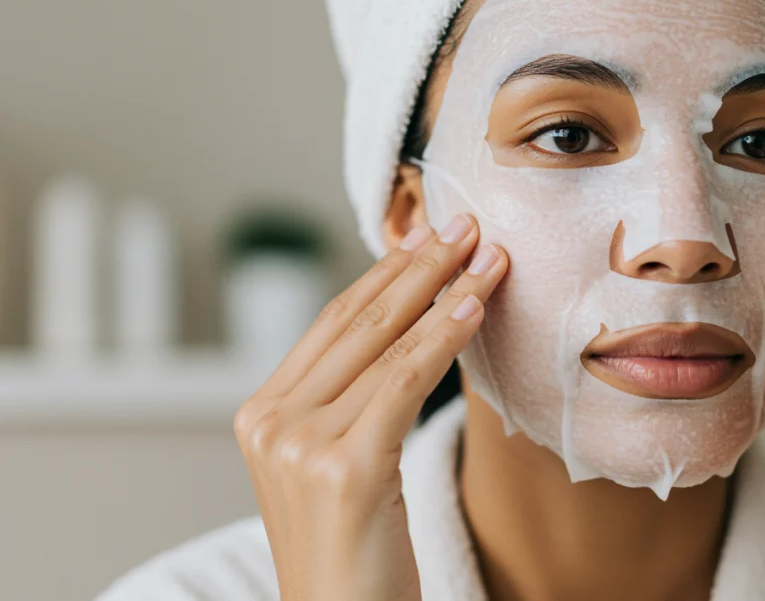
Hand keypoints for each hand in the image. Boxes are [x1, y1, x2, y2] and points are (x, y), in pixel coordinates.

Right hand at [232, 214, 507, 600]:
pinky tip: (475, 305)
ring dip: (444, 289)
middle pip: (357, 322)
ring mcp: (299, 442)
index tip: (427, 237)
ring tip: (488, 254)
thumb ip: (354, 402)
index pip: (331, 325)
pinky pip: (406, 380)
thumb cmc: (353, 553)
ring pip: (386, 344)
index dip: (384, 275)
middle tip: (466, 225)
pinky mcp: (343, 466)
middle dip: (418, 266)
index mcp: (262, 414)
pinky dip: (444, 336)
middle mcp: (270, 421)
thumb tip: (410, 328)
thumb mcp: (341, 465)